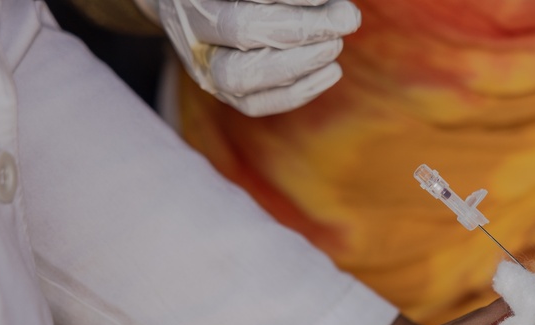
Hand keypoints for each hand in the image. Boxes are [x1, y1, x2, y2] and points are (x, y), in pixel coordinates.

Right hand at [140, 0, 360, 115]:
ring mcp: (200, 65)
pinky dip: (298, 92)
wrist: (195, 8)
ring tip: (335, 45)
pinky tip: (331, 72)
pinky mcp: (221, 93)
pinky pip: (255, 104)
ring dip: (298, 63)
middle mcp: (189, 27)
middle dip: (301, 27)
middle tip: (345, 19)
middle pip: (240, 29)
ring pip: (240, 75)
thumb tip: (335, 7)